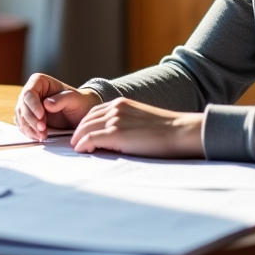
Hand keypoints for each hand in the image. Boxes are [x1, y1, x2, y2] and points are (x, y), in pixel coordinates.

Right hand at [14, 72, 102, 141]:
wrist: (80, 114)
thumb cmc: (79, 103)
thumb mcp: (75, 99)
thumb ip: (62, 99)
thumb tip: (46, 104)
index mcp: (39, 82)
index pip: (29, 93)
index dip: (33, 106)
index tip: (41, 116)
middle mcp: (31, 92)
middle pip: (22, 106)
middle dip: (31, 120)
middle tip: (42, 130)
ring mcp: (28, 106)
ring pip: (21, 117)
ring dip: (30, 128)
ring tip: (42, 135)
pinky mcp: (29, 118)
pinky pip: (24, 125)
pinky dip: (30, 132)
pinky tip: (39, 136)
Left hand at [70, 98, 204, 157]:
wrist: (180, 131)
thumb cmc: (166, 130)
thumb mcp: (141, 119)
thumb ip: (126, 123)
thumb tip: (117, 137)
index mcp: (121, 103)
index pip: (94, 111)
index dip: (85, 123)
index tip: (81, 133)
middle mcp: (115, 109)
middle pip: (86, 119)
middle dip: (78, 131)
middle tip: (74, 142)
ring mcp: (115, 120)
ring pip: (85, 128)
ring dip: (78, 138)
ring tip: (76, 147)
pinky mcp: (116, 134)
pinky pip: (90, 139)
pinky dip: (82, 145)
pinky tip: (81, 151)